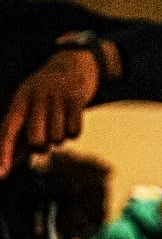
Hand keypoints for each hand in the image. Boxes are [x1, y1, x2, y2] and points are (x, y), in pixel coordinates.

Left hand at [0, 48, 101, 175]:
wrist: (74, 63)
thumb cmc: (46, 93)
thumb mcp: (27, 105)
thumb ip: (17, 132)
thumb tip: (7, 162)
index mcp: (19, 100)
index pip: (8, 131)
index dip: (4, 153)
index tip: (2, 174)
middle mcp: (36, 98)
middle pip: (37, 140)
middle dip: (42, 146)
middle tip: (46, 137)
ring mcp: (57, 97)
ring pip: (57, 138)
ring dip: (60, 137)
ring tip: (60, 123)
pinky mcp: (77, 99)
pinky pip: (75, 130)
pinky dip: (74, 132)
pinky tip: (72, 120)